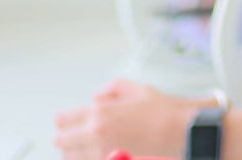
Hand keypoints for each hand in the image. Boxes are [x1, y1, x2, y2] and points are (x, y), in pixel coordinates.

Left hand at [52, 79, 214, 159]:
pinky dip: (90, 159)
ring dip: (77, 153)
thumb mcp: (136, 88)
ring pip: (71, 158)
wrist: (181, 131)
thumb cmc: (163, 111)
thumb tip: (97, 96)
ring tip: (93, 146)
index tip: (69, 123)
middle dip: (68, 138)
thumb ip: (110, 89)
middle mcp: (95, 134)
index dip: (65, 121)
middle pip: (61, 142)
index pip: (61, 120)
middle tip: (80, 136)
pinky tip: (103, 153)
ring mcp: (102, 154)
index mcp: (98, 112)